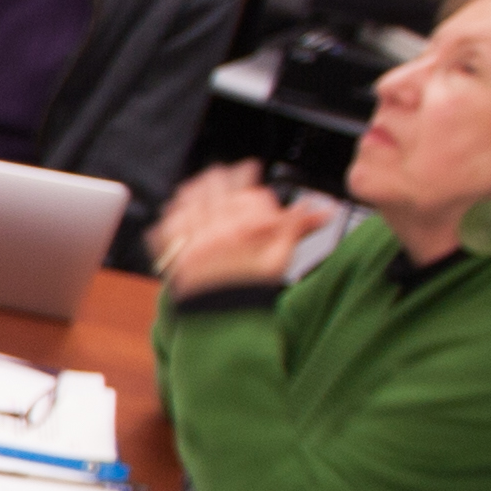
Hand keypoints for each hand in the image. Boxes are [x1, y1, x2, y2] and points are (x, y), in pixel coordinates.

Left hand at [151, 164, 330, 293]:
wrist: (223, 321)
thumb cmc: (251, 290)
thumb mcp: (280, 258)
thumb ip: (297, 228)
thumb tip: (322, 210)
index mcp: (245, 229)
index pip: (245, 190)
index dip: (247, 175)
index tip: (249, 169)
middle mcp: (216, 231)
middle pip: (214, 187)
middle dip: (221, 178)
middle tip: (225, 174)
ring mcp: (190, 241)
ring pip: (188, 200)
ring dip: (196, 190)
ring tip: (203, 188)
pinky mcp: (172, 253)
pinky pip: (167, 222)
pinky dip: (174, 212)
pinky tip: (181, 209)